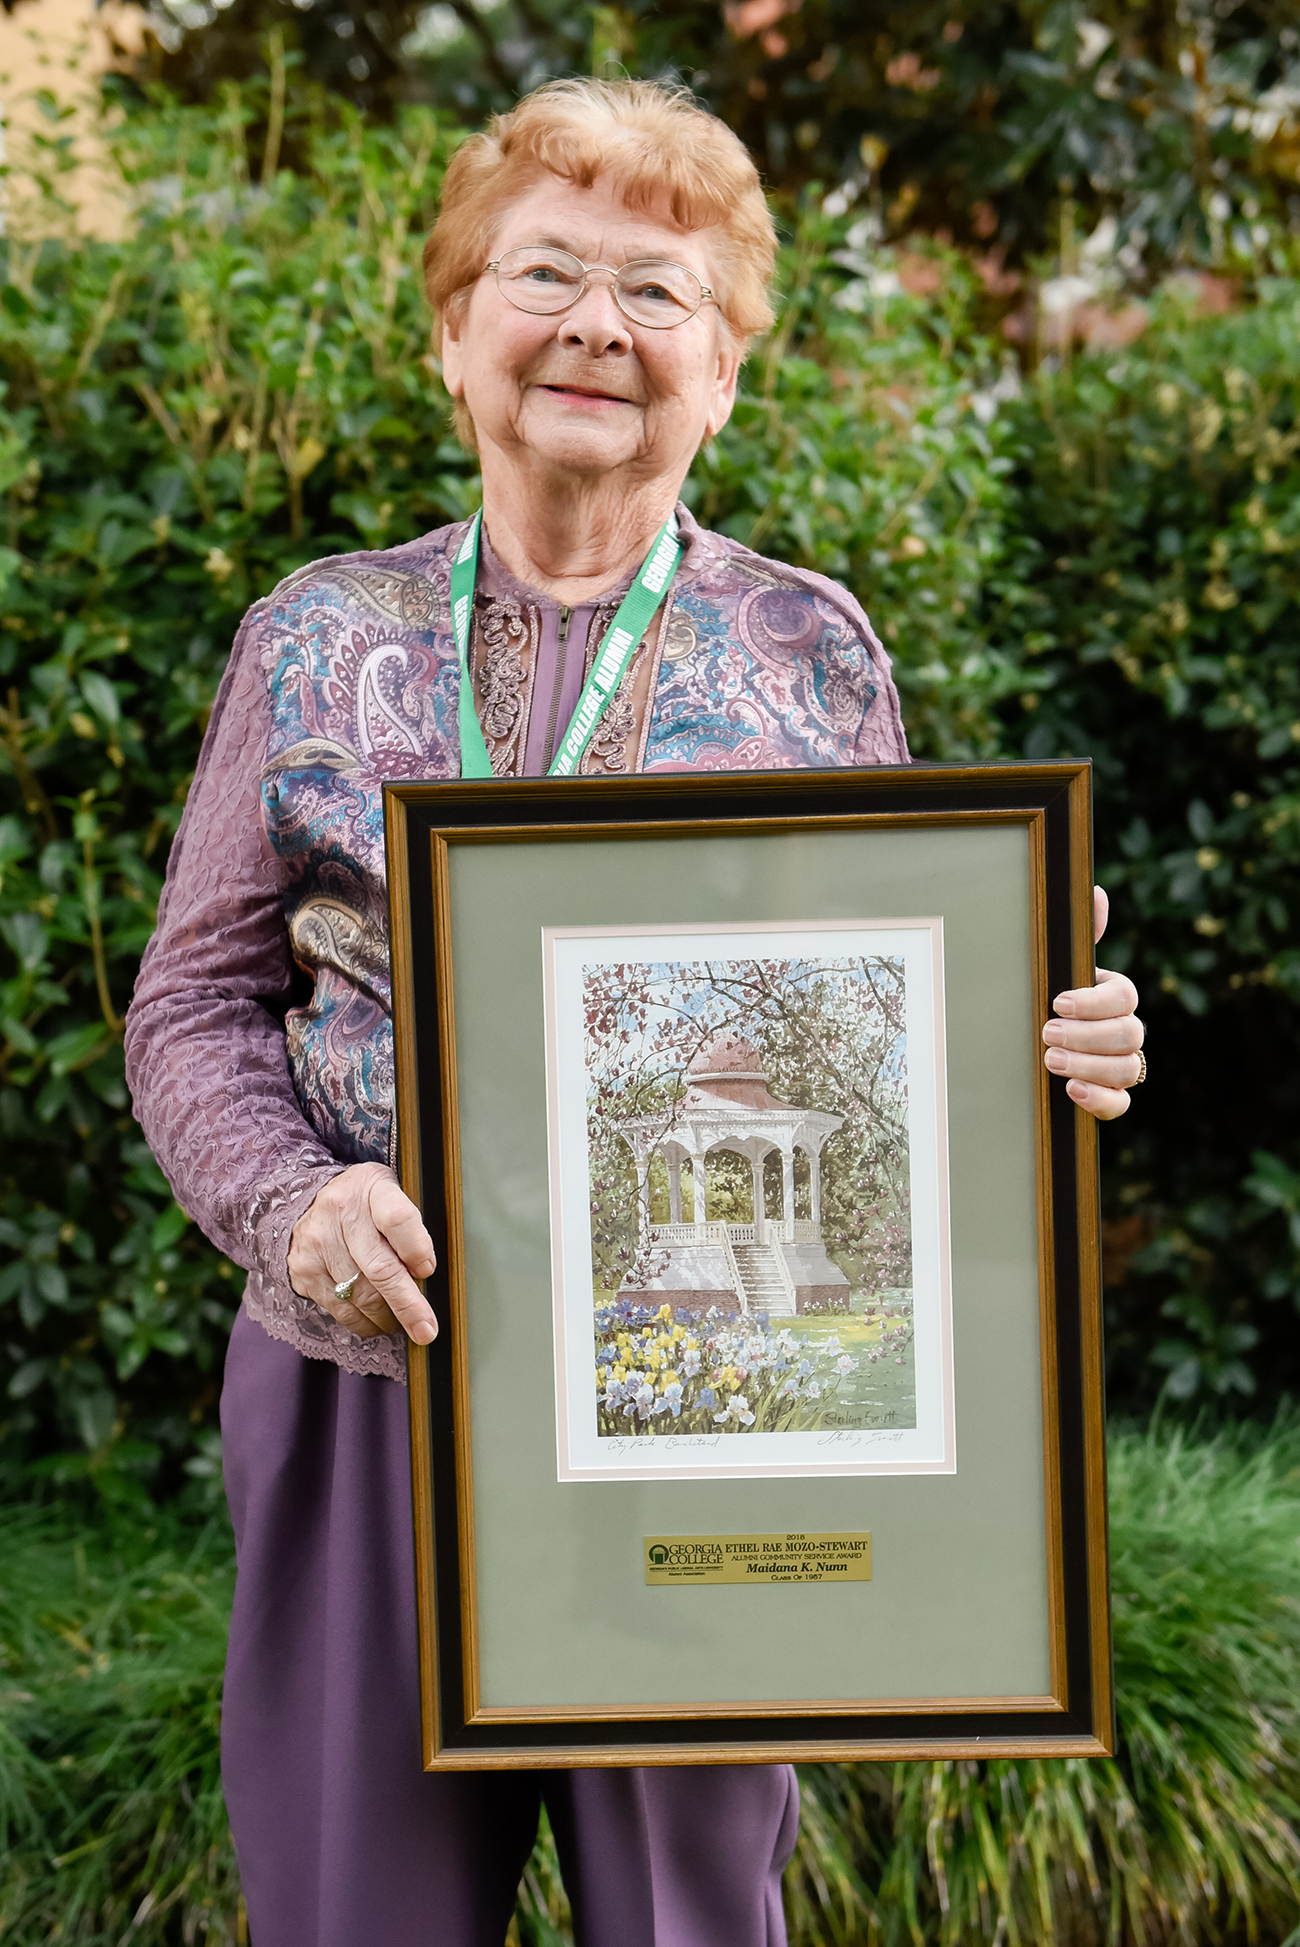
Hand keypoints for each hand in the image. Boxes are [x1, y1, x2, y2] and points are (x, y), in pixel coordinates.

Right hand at [288, 1162, 437, 1342]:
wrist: (311, 1201)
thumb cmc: (366, 1202)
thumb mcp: (392, 1194)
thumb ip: (411, 1227)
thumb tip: (426, 1273)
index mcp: (373, 1189)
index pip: (398, 1219)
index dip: (417, 1250)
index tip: (428, 1271)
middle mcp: (341, 1214)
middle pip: (381, 1269)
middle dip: (408, 1306)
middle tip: (426, 1329)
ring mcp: (319, 1243)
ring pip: (361, 1296)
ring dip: (388, 1317)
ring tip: (403, 1322)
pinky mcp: (305, 1271)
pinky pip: (341, 1309)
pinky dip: (365, 1323)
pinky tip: (378, 1321)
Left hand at [1040, 887, 1143, 1121]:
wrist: (1043, 1039)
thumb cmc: (1055, 997)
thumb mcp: (1062, 966)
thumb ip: (1080, 935)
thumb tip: (1094, 891)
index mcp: (1117, 996)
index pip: (1124, 997)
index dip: (1094, 1001)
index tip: (1058, 1002)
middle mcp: (1127, 1030)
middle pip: (1128, 1035)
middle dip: (1086, 1035)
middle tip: (1047, 1033)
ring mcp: (1122, 1064)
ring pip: (1126, 1069)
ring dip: (1089, 1066)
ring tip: (1050, 1061)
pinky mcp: (1112, 1094)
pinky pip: (1121, 1104)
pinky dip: (1100, 1099)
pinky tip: (1072, 1090)